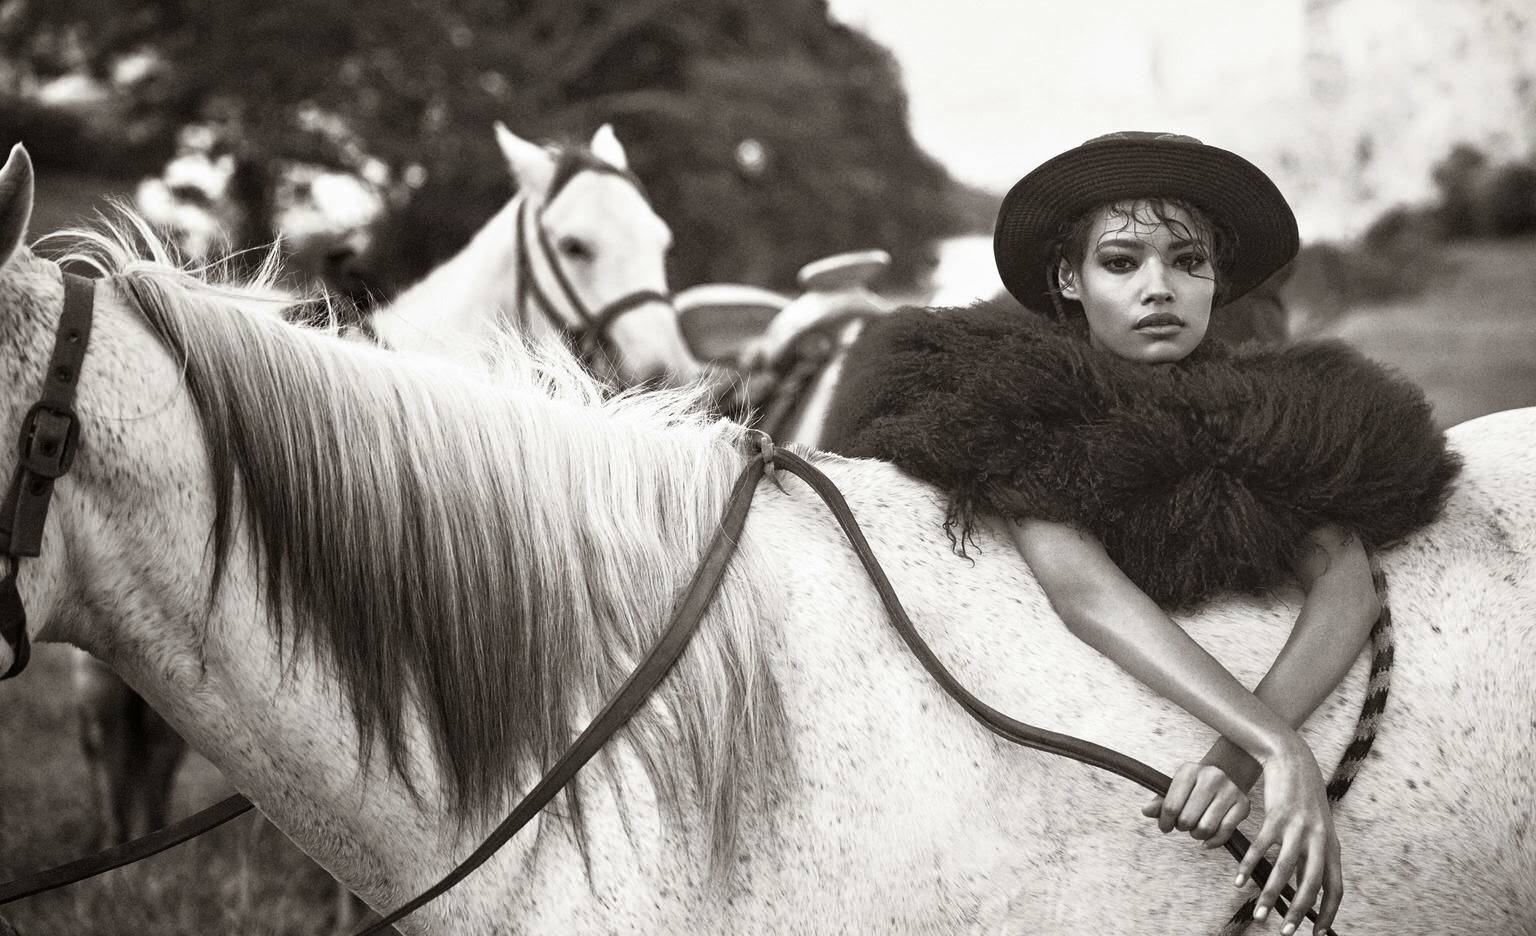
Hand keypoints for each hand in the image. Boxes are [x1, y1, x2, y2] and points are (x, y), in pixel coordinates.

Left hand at [1142, 762, 1249, 848]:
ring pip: (1205, 828)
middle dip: (1181, 827)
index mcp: (1189, 770)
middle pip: (1187, 819)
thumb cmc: (1194, 786)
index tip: (1165, 826)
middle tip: (1183, 825)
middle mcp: (1211, 777)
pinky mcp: (1244, 804)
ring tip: (1195, 829)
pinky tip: (1206, 840)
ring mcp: (1230, 790)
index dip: (1165, 822)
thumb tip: (1146, 811)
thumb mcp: (1175, 788)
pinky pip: (1225, 833)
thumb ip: (1160, 802)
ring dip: (1196, 835)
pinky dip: (1213, 842)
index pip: (1171, 806)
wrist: (1226, 774)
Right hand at [1236, 739, 1342, 934]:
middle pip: (1312, 884)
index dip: (1327, 914)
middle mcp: (1318, 839)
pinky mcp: (1278, 816)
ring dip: (1271, 894)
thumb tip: (1305, 883)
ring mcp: (1298, 827)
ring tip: (1259, 912)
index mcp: (1330, 846)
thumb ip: (1314, 853)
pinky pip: (1263, 848)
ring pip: (1285, 870)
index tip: (1315, 933)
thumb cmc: (1302, 796)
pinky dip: (1250, 865)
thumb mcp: (1316, 826)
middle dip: (1298, 912)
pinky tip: (1240, 879)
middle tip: (1285, 931)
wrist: (1293, 760)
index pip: (1335, 888)